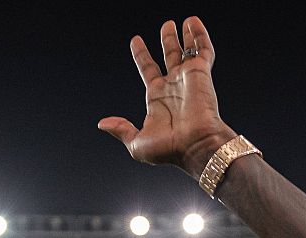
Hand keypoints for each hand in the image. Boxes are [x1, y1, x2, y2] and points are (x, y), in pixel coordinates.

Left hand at [98, 17, 236, 177]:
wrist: (195, 146)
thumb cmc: (169, 150)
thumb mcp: (137, 143)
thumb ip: (121, 129)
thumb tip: (102, 124)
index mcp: (158, 98)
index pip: (148, 70)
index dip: (142, 55)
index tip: (136, 40)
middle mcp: (174, 85)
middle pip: (169, 56)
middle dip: (167, 41)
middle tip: (167, 25)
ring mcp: (188, 78)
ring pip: (187, 51)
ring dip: (186, 35)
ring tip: (184, 21)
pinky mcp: (201, 73)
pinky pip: (202, 49)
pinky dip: (199, 35)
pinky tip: (193, 22)